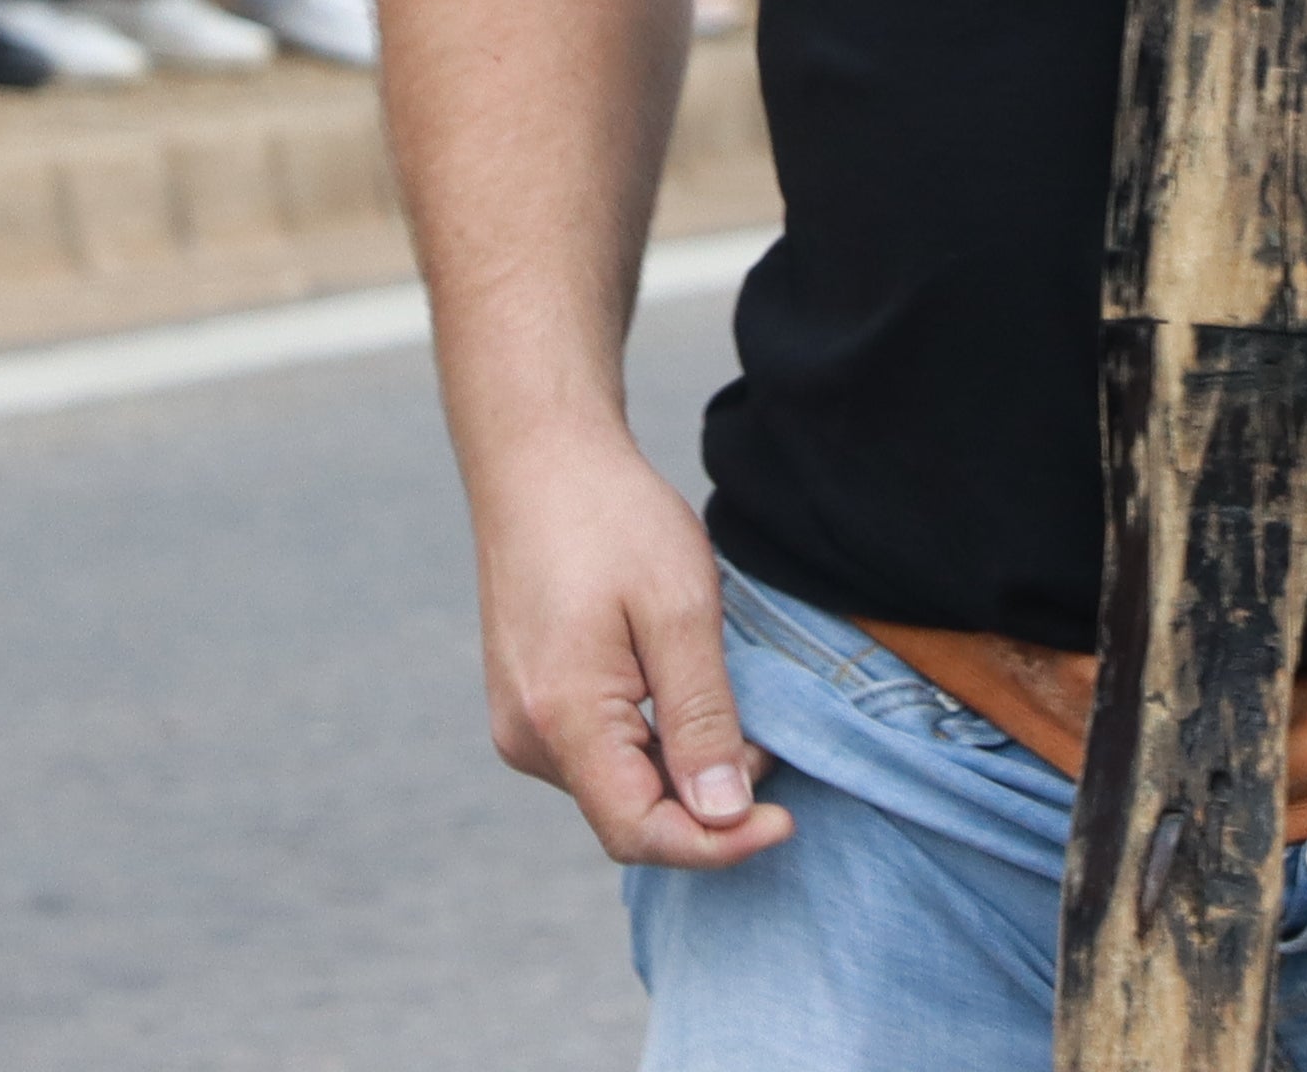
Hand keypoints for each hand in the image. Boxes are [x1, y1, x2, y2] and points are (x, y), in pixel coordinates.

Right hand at [474, 420, 790, 868]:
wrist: (539, 460)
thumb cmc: (612, 519)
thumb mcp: (679, 611)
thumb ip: (701, 719)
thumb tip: (723, 815)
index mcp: (560, 720)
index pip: (640, 833)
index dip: (719, 846)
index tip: (786, 820)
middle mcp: (526, 738)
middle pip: (630, 816)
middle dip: (709, 802)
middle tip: (770, 740)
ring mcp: (520, 723)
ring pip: (618, 787)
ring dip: (683, 770)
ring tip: (731, 702)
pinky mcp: (529, 705)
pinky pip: (599, 754)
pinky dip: (654, 744)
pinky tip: (684, 691)